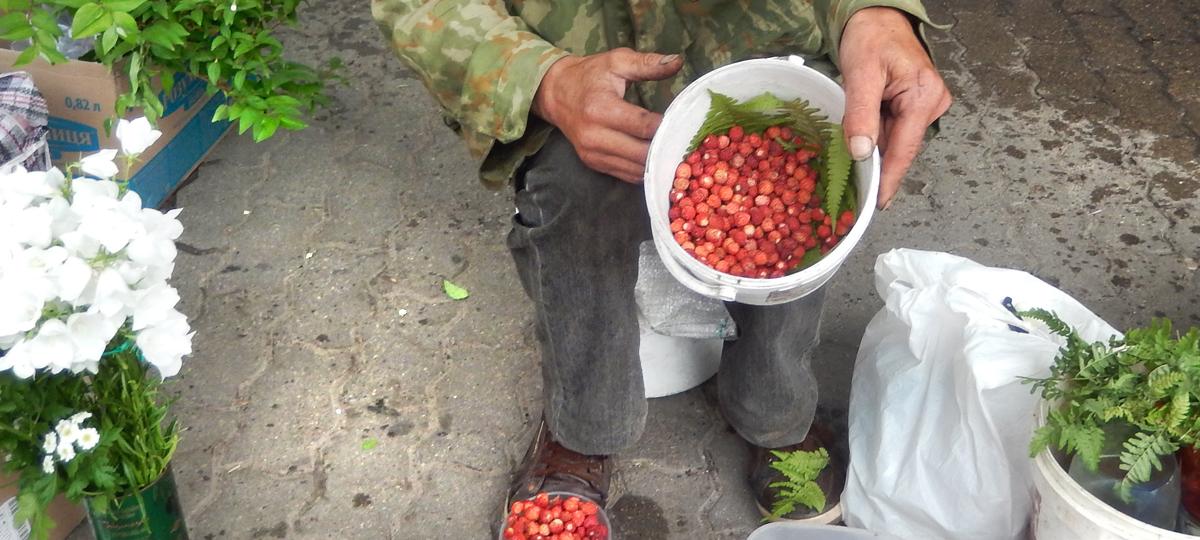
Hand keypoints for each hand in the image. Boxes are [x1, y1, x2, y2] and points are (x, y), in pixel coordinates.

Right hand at [533, 48, 682, 182]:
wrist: (556, 93)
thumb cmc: (590, 75)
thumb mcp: (617, 61)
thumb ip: (648, 63)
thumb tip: (678, 61)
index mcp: (601, 109)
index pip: (643, 126)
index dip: (666, 126)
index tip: (683, 121)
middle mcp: (594, 136)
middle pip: (642, 153)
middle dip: (666, 148)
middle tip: (685, 140)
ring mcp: (593, 154)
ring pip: (636, 170)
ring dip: (658, 163)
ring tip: (675, 151)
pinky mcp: (594, 164)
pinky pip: (627, 175)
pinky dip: (645, 170)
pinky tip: (659, 159)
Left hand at [839, 7, 951, 208]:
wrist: (877, 19)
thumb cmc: (870, 39)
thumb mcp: (860, 74)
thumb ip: (861, 114)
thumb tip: (863, 153)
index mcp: (923, 96)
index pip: (905, 148)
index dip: (890, 178)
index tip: (879, 204)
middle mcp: (932, 103)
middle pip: (900, 147)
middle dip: (877, 163)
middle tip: (852, 185)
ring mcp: (927, 105)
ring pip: (896, 141)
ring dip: (875, 148)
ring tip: (852, 154)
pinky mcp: (918, 106)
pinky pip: (895, 131)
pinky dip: (877, 137)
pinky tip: (862, 138)